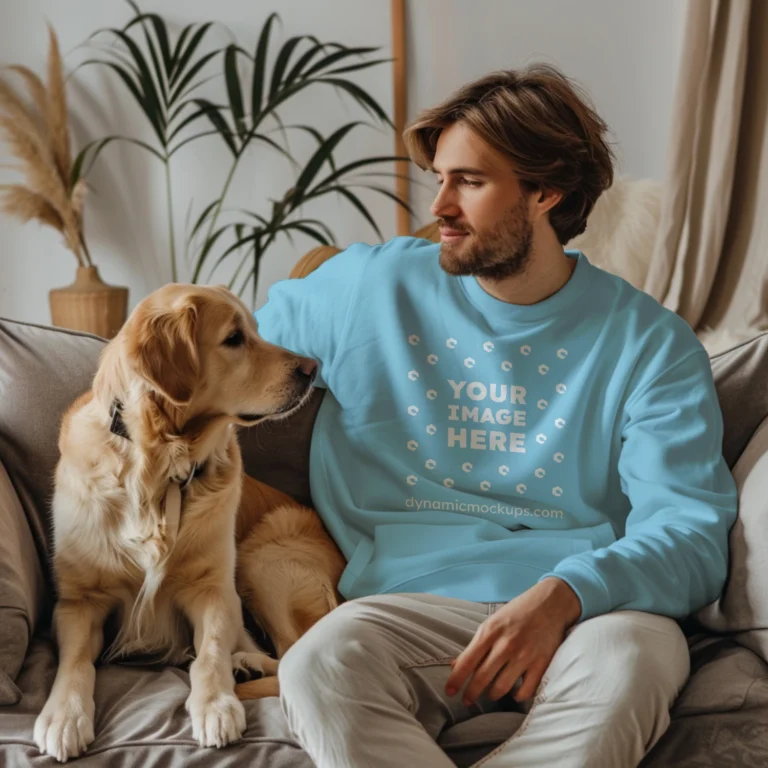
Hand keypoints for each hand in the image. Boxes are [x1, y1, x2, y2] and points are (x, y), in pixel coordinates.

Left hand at [445, 577, 581, 705]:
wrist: (550, 603)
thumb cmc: (517, 612)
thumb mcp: (492, 623)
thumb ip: (476, 644)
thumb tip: (455, 666)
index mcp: (490, 631)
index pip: (467, 661)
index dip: (456, 680)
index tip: (449, 692)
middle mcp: (506, 644)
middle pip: (482, 678)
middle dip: (471, 693)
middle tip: (466, 701)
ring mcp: (525, 655)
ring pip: (502, 687)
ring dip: (492, 695)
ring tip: (490, 694)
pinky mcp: (542, 663)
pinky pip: (526, 690)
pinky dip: (517, 696)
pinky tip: (514, 692)